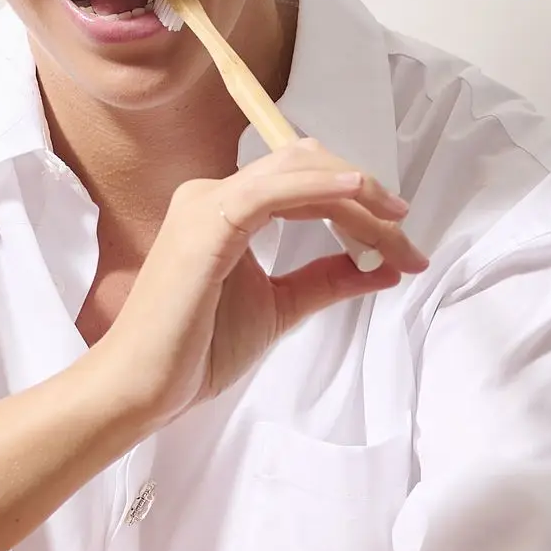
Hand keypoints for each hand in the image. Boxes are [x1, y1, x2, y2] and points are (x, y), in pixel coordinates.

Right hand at [92, 138, 426, 429]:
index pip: (303, 180)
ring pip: (297, 171)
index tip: (402, 243)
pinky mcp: (209, 222)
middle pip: (305, 165)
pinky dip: (321, 186)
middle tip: (407, 238)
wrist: (143, 385)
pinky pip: (274, 191)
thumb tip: (383, 266)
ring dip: (356, 196)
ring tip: (395, 227)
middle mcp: (214, 193)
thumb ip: (325, 279)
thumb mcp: (280, 306)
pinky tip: (358, 192)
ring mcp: (208, 202)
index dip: (359, 202)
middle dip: (366, 196)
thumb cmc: (196, 349)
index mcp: (225, 207)